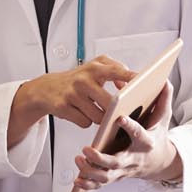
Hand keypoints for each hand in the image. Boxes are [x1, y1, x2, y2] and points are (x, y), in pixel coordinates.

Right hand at [8, 55, 136, 146]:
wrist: (47, 88)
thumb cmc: (78, 79)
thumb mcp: (95, 68)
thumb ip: (116, 70)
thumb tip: (127, 84)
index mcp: (95, 68)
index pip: (117, 71)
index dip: (131, 77)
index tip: (144, 82)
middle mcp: (83, 79)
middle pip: (110, 103)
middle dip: (116, 111)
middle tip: (117, 112)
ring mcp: (72, 94)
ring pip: (98, 116)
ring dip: (100, 118)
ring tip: (94, 110)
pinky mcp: (63, 107)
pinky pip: (84, 122)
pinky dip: (85, 121)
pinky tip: (80, 113)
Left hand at [71, 81, 180, 191]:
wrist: (160, 162)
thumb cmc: (157, 135)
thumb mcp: (164, 118)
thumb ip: (163, 99)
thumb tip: (163, 79)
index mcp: (145, 143)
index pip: (139, 135)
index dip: (131, 127)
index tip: (120, 118)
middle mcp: (134, 159)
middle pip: (117, 162)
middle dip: (101, 158)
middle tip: (87, 149)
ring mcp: (123, 170)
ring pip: (106, 176)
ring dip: (90, 171)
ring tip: (79, 158)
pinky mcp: (115, 177)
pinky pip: (100, 184)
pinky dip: (88, 184)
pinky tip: (77, 179)